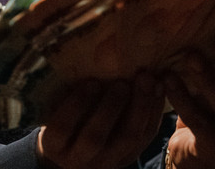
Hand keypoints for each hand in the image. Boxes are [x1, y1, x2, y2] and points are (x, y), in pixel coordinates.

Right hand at [37, 71, 164, 168]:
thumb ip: (66, 91)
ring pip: (127, 140)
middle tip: (122, 82)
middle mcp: (79, 158)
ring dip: (139, 108)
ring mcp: (107, 161)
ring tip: (146, 79)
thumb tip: (81, 56)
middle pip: (95, 137)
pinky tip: (159, 87)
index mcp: (55, 144)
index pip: (62, 128)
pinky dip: (154, 112)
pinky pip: (145, 137)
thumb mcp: (56, 108)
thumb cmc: (64, 115)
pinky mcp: (130, 156)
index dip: (76, 105)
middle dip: (111, 107)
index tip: (90, 81)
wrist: (76, 148)